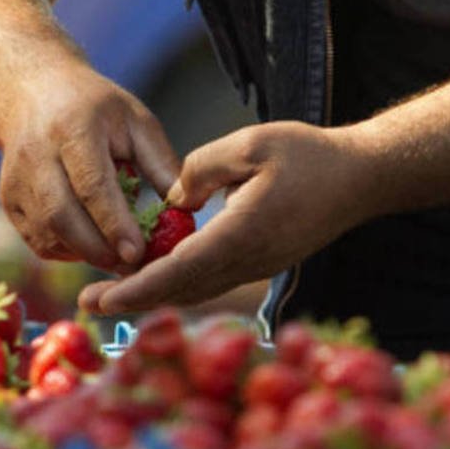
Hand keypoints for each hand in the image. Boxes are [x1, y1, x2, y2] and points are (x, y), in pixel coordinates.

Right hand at [0, 64, 179, 269]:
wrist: (33, 93)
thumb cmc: (96, 110)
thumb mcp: (136, 121)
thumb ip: (162, 164)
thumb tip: (186, 210)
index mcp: (73, 128)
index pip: (91, 184)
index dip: (113, 223)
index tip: (137, 252)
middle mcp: (36, 153)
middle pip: (60, 215)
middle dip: (97, 249)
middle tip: (132, 265)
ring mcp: (15, 179)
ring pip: (46, 234)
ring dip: (84, 254)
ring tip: (115, 255)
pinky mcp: (8, 200)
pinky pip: (38, 240)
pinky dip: (67, 251)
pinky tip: (90, 242)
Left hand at [78, 121, 380, 312]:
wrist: (362, 179)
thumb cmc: (309, 156)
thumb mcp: (251, 145)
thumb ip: (200, 169)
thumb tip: (172, 201)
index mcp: (242, 234)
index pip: (179, 269)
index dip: (137, 287)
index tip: (103, 298)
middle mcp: (246, 261)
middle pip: (180, 290)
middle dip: (132, 300)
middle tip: (86, 304)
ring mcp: (254, 267)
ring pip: (194, 290)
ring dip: (151, 296)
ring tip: (108, 296)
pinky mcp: (258, 263)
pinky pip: (209, 281)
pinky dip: (175, 285)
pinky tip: (152, 279)